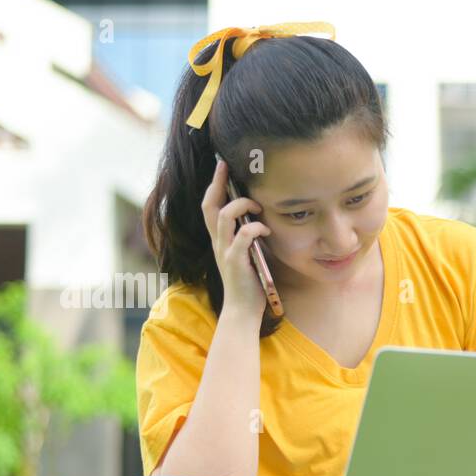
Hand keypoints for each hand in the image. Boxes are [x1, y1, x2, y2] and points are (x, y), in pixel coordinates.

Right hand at [202, 157, 272, 320]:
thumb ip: (249, 236)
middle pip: (209, 205)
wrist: (243, 309)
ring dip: (242, 206)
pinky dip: (255, 228)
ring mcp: (225, 251)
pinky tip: (266, 230)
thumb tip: (261, 217)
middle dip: (217, 183)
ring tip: (258, 206)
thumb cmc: (249, 282)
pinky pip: (243, 236)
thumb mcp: (248, 253)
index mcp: (219, 239)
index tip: (222, 167)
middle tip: (226, 166)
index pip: (210, 206)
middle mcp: (217, 242)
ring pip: (224, 216)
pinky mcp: (236, 261)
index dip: (214, 185)